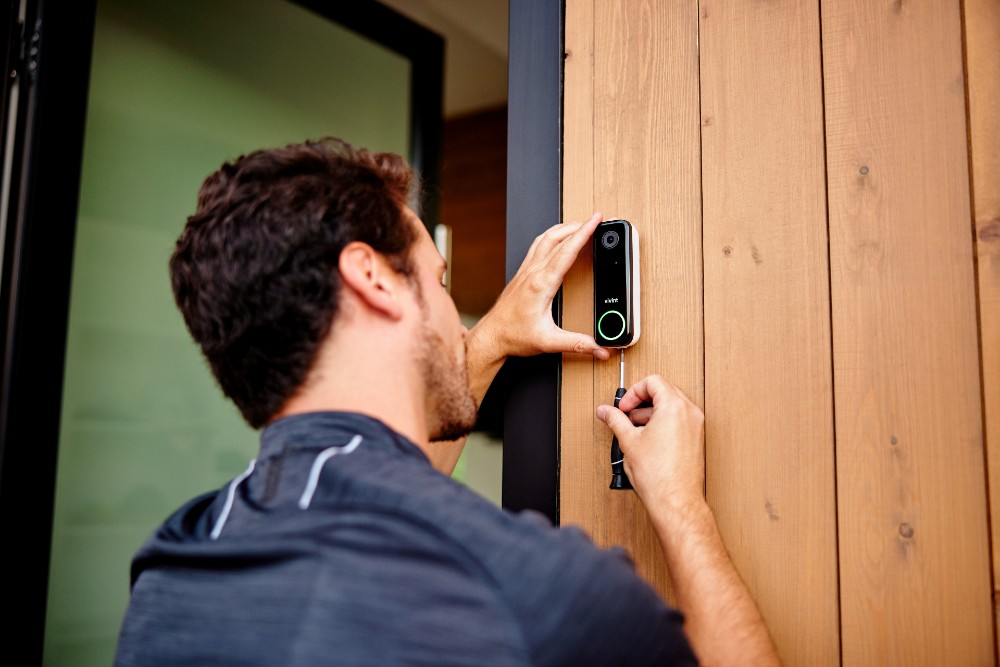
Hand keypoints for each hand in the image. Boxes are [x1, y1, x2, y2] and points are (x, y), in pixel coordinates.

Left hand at [470, 213, 610, 361]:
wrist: (491, 337)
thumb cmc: (513, 336)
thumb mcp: (549, 342)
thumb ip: (578, 344)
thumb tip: (600, 348)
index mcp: (541, 284)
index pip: (566, 251)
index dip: (584, 233)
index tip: (596, 220)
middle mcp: (532, 273)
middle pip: (557, 238)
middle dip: (579, 226)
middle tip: (596, 219)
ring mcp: (525, 271)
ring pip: (545, 239)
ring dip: (564, 228)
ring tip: (580, 224)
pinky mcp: (521, 274)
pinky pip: (537, 246)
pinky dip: (551, 237)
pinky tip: (556, 239)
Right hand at [596, 375, 704, 512]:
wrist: (675, 500)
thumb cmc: (658, 475)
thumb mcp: (629, 441)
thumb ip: (616, 420)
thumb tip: (606, 412)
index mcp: (674, 407)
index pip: (653, 382)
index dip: (634, 392)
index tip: (624, 406)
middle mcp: (689, 413)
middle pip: (663, 390)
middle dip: (642, 401)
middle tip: (627, 415)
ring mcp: (695, 426)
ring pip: (671, 405)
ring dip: (651, 412)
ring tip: (635, 429)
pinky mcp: (696, 439)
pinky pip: (679, 420)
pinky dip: (663, 422)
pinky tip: (648, 439)